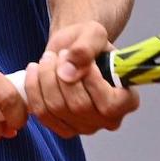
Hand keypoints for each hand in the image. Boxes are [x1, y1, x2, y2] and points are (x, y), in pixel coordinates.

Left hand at [23, 22, 139, 136]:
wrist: (71, 50)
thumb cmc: (88, 43)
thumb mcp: (94, 33)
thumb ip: (86, 47)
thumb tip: (69, 70)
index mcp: (126, 100)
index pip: (109, 104)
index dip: (92, 82)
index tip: (83, 59)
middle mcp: (108, 119)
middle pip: (79, 106)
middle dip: (62, 74)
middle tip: (60, 54)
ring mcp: (84, 127)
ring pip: (57, 108)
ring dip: (46, 78)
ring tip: (48, 59)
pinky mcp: (62, 127)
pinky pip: (41, 113)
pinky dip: (33, 89)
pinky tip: (35, 70)